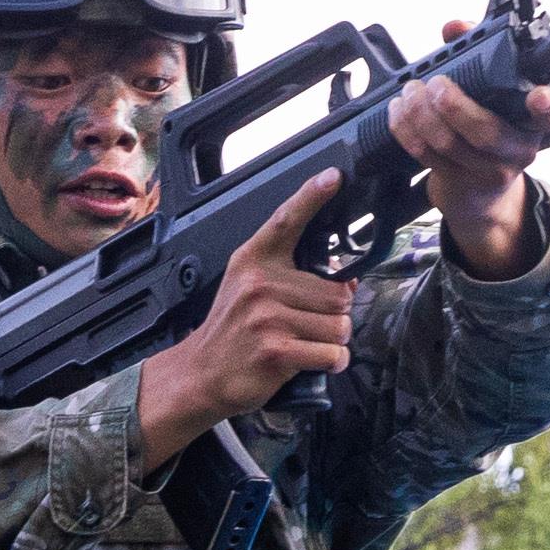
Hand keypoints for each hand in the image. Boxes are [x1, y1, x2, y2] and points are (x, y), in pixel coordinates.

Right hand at [135, 172, 357, 468]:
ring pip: (339, 325)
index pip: (287, 220)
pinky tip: (313, 362)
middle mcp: (260, 284)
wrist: (201, 374)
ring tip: (307, 344)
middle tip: (309, 326)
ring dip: (334, 341)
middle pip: (338, 293)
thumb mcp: (250, 287)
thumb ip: (292, 275)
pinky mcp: (275, 350)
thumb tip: (348, 280)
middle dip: (335, 315)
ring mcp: (267, 317)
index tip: (334, 176)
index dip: (312, 196)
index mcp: (254, 260)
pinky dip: (332, 362)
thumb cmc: (233, 331)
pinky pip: (330, 353)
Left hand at [390, 69, 549, 272]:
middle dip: (453, 106)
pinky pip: (428, 157)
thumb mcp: (493, 89)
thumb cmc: (488, 123)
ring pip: (451, 145)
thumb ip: (479, 53)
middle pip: (487, 132)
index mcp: (533, 121)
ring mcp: (489, 171)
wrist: (479, 187)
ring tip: (409, 93)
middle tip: (434, 84)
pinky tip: (398, 113)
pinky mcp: (460, 183)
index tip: (538, 97)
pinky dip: (407, 131)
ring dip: (421, 116)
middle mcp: (518, 148)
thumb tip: (455, 27)